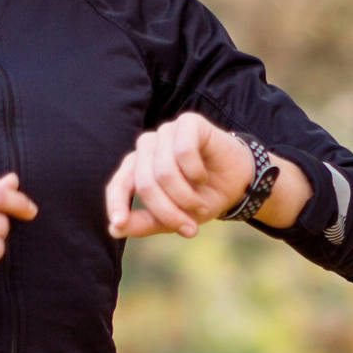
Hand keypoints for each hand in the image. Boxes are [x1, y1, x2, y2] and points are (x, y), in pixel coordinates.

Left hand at [103, 112, 253, 239]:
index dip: (116, 203)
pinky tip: (203, 177)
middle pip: (146, 183)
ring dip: (185, 196)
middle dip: (168, 211)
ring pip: (164, 170)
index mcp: (136, 168)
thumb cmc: (201, 199)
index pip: (118, 184)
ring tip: (199, 205)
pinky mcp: (188, 122)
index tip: (118, 223)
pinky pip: (183, 151)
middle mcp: (147, 147)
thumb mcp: (173, 218)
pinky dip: (195, 172)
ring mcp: (166, 132)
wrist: (238, 184)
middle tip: (188, 227)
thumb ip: (144, 223)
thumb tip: (114, 229)